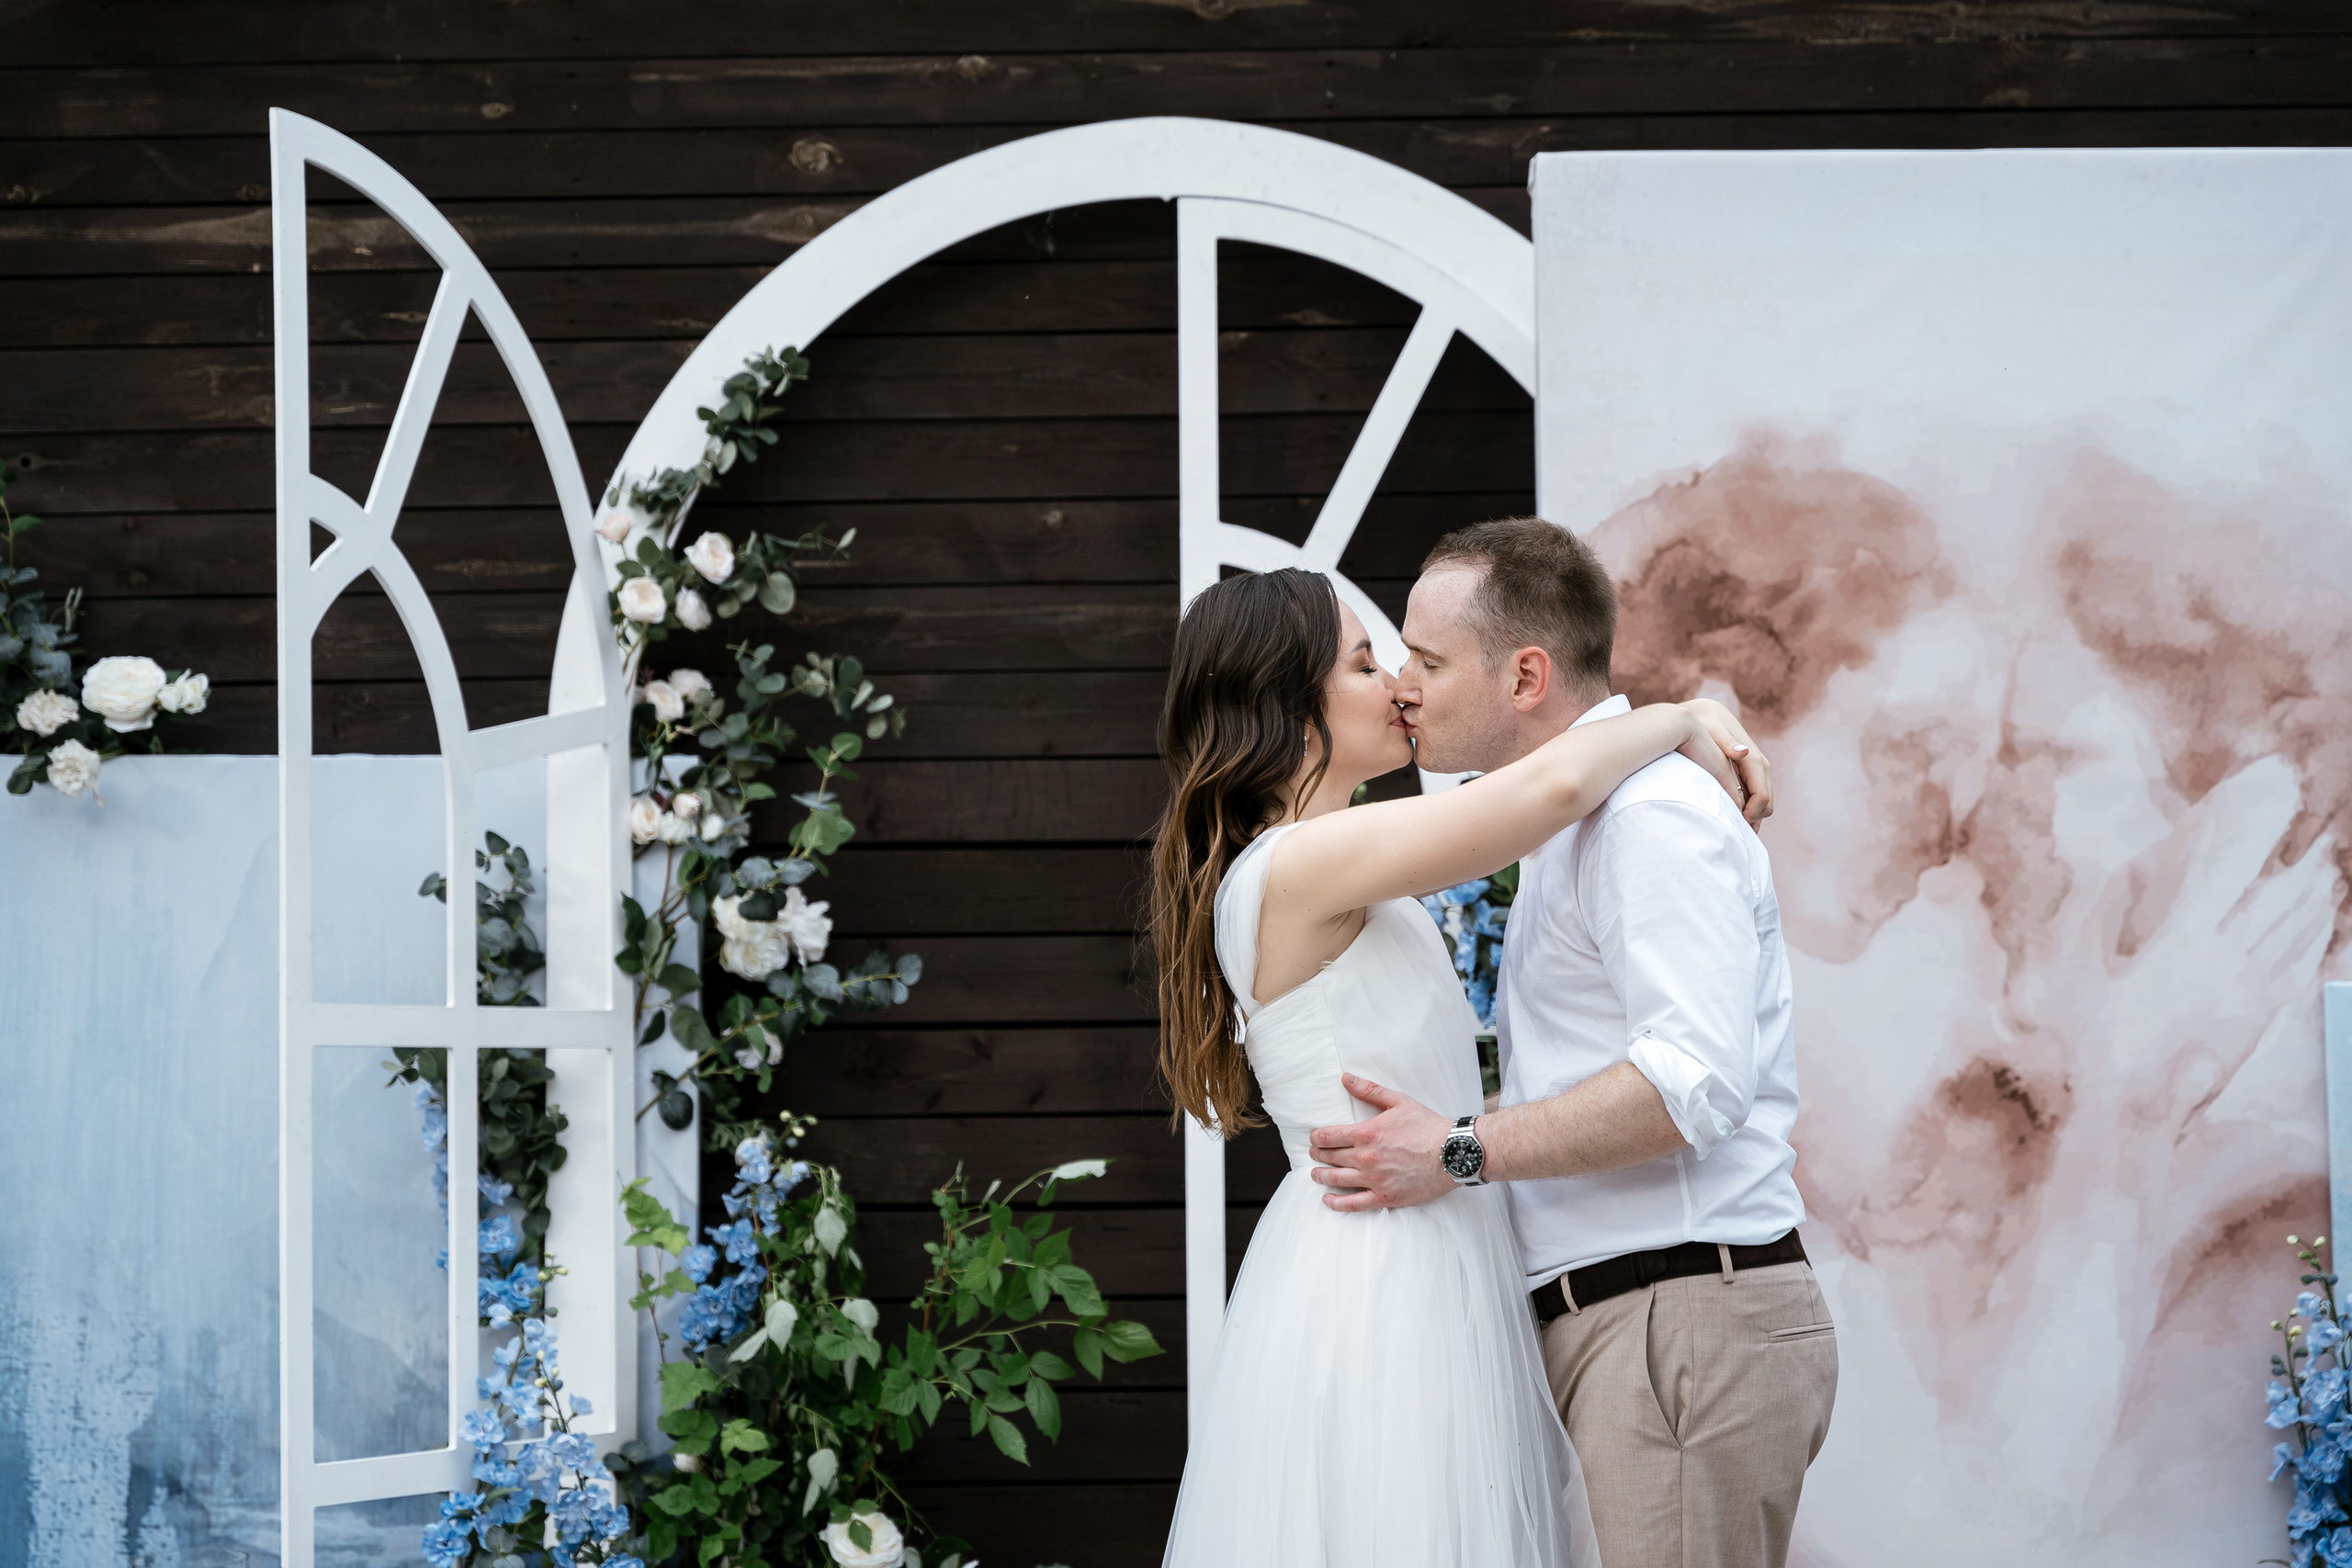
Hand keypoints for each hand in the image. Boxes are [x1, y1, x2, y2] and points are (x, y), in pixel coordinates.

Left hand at [1306, 1075, 1457, 1211]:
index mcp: (1366, 1133)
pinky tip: (1328, 1199)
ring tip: (1316, 1174)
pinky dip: (1336, 1203)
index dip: (1316, 1137)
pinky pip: (1353, 1204)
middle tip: (1314, 1154)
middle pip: (1329, 1157)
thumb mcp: (1398, 1101)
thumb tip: (1345, 1078)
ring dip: (1320, 1177)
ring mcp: (1374, 1179)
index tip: (1314, 1138)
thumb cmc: (1428, 1126)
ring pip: (1335, 1180)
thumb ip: (1369, 1090)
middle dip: (1317, 1155)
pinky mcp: (1385, 1197)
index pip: (1327, 1136)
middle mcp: (1365, 1158)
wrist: (1453, 1153)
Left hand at [1676, 697, 1771, 826]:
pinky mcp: (1748, 775)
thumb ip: (1726, 740)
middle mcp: (1760, 767)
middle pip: (1766, 805)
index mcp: (1754, 760)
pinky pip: (1754, 799)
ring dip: (1751, 820)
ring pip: (1762, 805)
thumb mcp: (1711, 727)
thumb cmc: (1704, 721)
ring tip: (1732, 833)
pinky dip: (1747, 813)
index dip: (1751, 814)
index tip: (1734, 825)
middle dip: (1753, 821)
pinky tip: (1732, 822)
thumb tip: (1743, 752)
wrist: (1704, 713)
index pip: (1762, 796)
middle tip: (1732, 833)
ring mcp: (1756, 772)